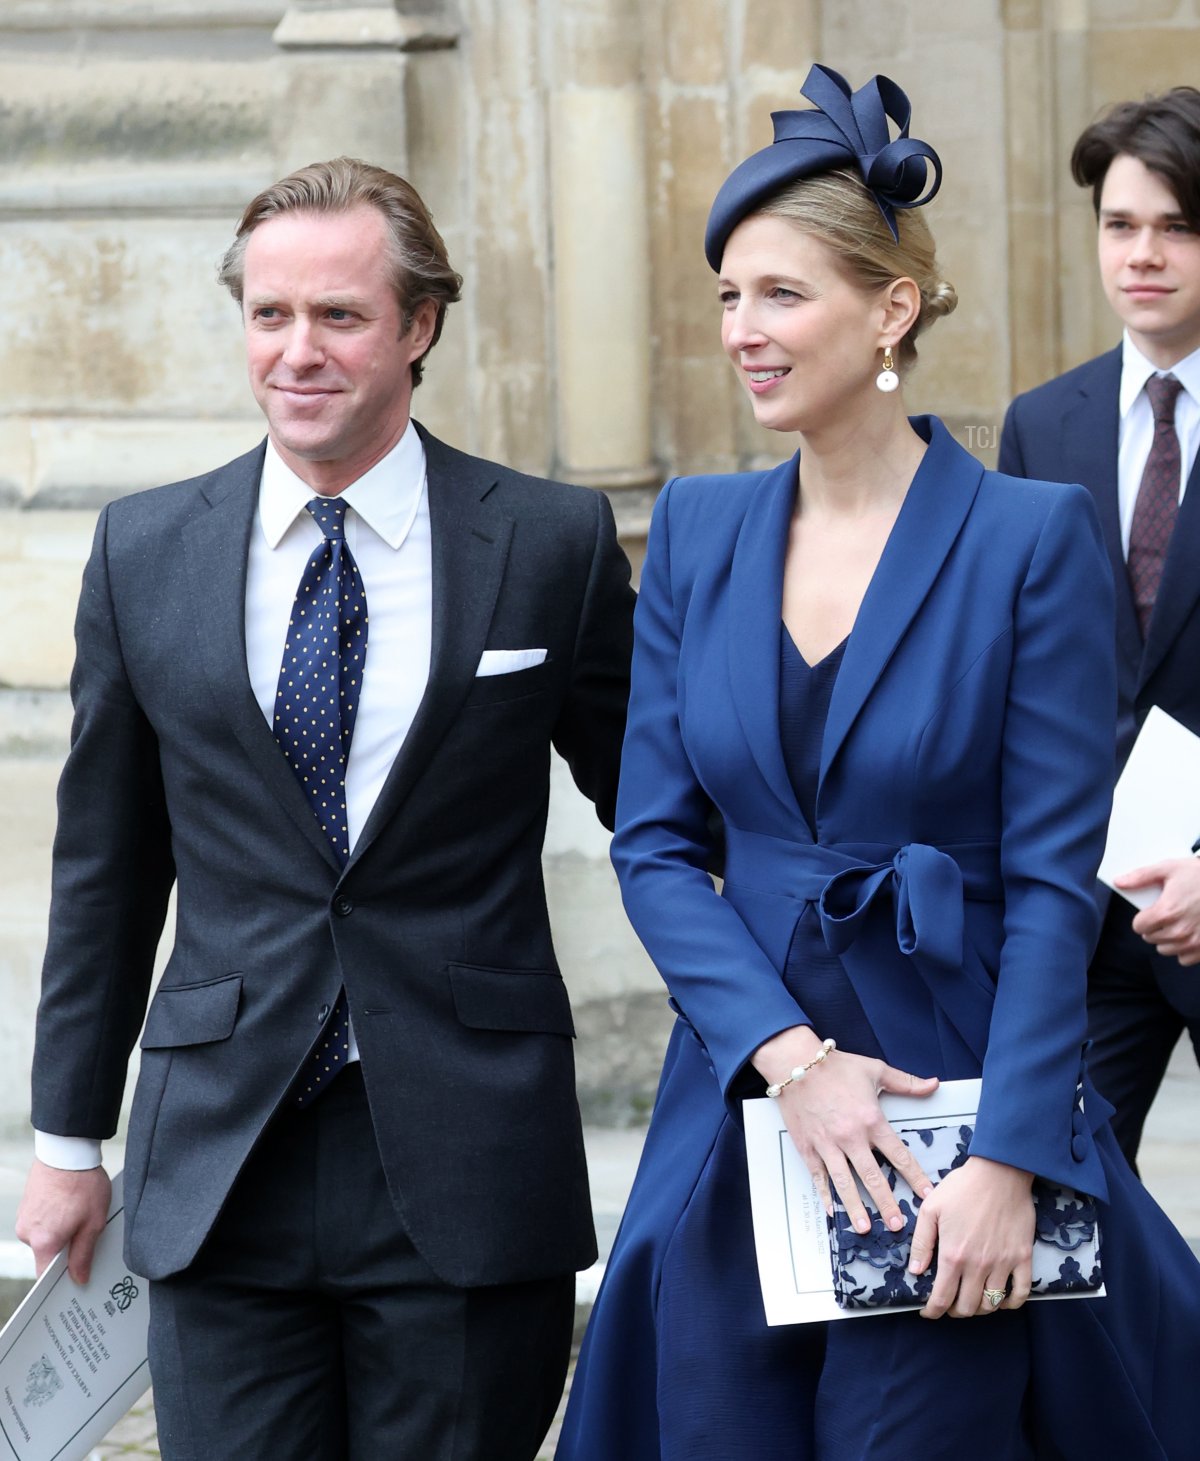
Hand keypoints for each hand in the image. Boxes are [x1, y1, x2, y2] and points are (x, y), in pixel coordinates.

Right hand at [16, 1161, 111, 1283]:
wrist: (67, 1151)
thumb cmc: (82, 1183)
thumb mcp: (93, 1222)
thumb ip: (83, 1254)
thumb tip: (78, 1278)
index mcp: (44, 1242)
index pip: (45, 1274)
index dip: (62, 1275)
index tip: (75, 1271)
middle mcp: (28, 1233)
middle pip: (46, 1253)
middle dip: (66, 1245)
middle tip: (84, 1227)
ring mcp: (24, 1217)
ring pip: (44, 1235)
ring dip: (60, 1228)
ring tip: (77, 1208)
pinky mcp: (25, 1205)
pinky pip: (40, 1220)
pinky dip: (53, 1216)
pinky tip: (68, 1202)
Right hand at [754, 1026, 938, 1235]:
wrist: (795, 1063)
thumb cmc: (836, 1066)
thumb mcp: (875, 1070)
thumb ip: (906, 1082)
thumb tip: (934, 1085)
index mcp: (871, 1120)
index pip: (899, 1155)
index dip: (915, 1177)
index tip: (926, 1195)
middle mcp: (851, 1137)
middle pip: (873, 1177)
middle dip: (887, 1203)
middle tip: (898, 1225)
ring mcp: (827, 1145)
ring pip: (845, 1183)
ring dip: (856, 1207)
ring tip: (865, 1228)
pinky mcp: (808, 1147)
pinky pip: (818, 1176)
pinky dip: (825, 1195)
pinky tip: (832, 1211)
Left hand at [907, 1155, 1033, 1319]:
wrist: (999, 1172)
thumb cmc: (962, 1187)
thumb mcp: (931, 1209)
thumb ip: (922, 1242)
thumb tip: (916, 1271)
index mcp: (953, 1255)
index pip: (942, 1298)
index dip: (933, 1311)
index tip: (928, 1312)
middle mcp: (979, 1265)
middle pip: (968, 1307)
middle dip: (955, 1312)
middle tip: (949, 1304)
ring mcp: (1003, 1263)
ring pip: (992, 1304)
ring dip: (980, 1309)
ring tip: (971, 1301)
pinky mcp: (1023, 1258)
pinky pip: (1021, 1293)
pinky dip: (1011, 1303)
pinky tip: (1001, 1300)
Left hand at [1117, 857, 1199, 963]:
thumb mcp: (1169, 868)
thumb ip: (1141, 876)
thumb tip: (1119, 882)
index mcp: (1167, 912)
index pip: (1139, 926)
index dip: (1142, 917)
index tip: (1150, 911)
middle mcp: (1179, 931)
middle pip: (1151, 938)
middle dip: (1154, 927)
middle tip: (1168, 914)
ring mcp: (1194, 943)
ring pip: (1166, 949)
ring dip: (1168, 939)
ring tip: (1179, 922)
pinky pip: (1184, 959)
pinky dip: (1184, 949)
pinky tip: (1190, 933)